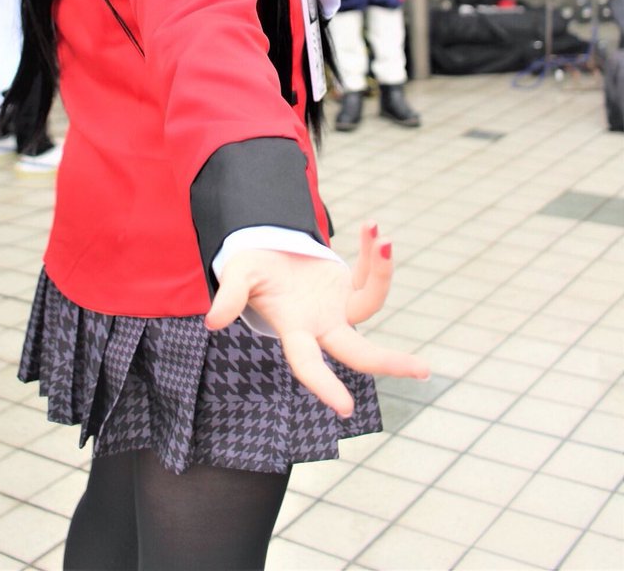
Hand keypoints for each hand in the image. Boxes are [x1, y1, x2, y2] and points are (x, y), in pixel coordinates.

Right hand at [205, 222, 429, 416]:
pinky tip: (372, 227)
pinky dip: (373, 252)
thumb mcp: (238, 275)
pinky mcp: (350, 285)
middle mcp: (322, 325)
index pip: (308, 363)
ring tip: (381, 237)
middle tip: (423, 370)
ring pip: (371, 301)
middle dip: (389, 361)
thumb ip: (230, 296)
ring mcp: (340, 307)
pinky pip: (370, 272)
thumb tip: (212, 322)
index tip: (346, 408)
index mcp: (295, 329)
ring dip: (382, 271)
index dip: (324, 385)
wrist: (266, 248)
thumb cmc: (250, 268)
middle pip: (359, 351)